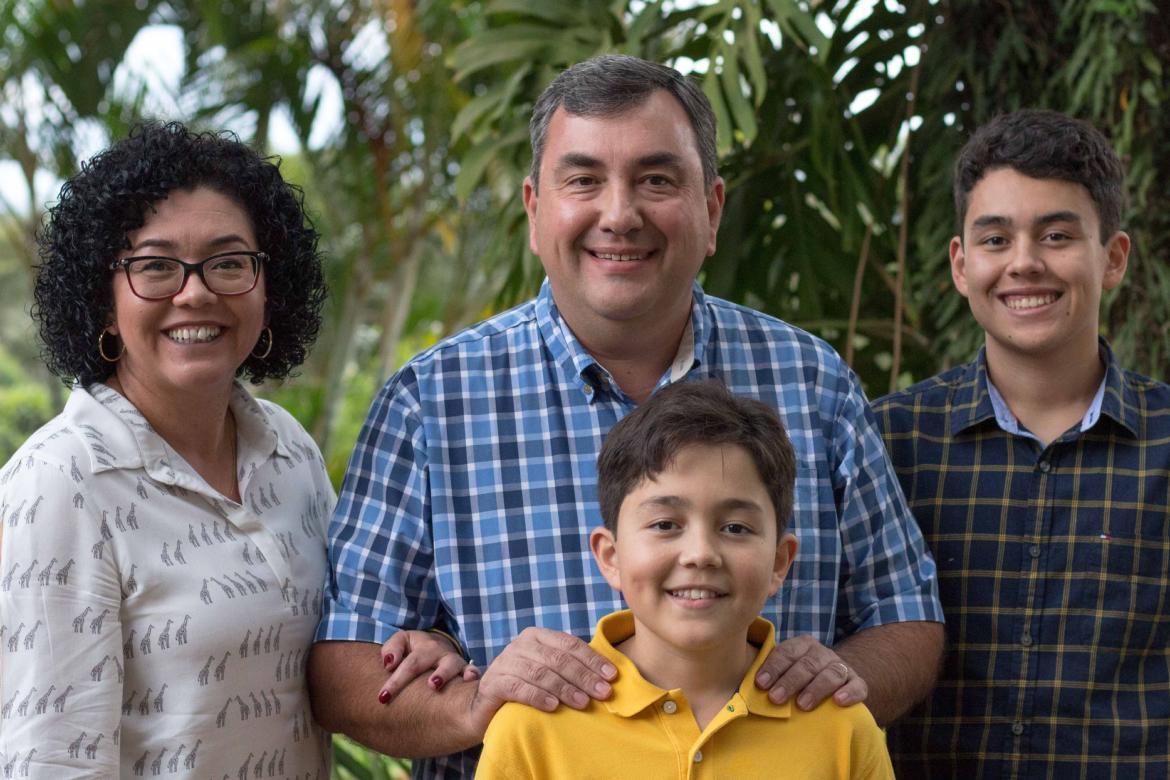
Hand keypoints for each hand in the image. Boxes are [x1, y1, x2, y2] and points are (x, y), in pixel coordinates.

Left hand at [378, 630, 479, 703]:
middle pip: (423, 661)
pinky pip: (472, 671)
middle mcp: (438, 651)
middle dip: (410, 675)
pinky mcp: (465, 670)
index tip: (382, 697)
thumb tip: (389, 664)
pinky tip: (468, 681)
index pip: (406, 662)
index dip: (395, 680)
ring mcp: (453, 660)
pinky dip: (472, 674)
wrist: (440, 647)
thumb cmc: (415, 650)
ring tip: (434, 685)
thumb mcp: (402, 642)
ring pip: (450, 663)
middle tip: (400, 690)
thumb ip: (391, 650)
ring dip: (443, 673)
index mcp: (421, 644)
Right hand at [466, 627, 617, 735]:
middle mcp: (520, 645)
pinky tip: (553, 706)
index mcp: (538, 636)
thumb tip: (608, 677)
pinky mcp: (493, 683)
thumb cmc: (525, 686)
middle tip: (603, 692)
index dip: (592, 659)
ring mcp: (505, 663)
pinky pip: (518, 688)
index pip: (570, 644)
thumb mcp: (548, 671)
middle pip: (558, 659)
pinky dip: (537, 696)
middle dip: (584, 676)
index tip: (612, 675)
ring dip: (565, 688)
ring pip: (540, 673)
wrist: (486, 704)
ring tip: (583, 702)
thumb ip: (570, 668)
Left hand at [754, 635, 867, 709]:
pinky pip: (857, 686)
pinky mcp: (858, 683)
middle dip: (790, 681)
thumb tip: (744, 689)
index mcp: (802, 645)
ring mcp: (841, 667)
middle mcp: (822, 653)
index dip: (773, 667)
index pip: (786, 652)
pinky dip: (849, 692)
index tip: (761, 684)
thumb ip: (770, 676)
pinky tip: (839, 701)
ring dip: (816, 688)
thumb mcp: (785, 672)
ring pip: (831, 673)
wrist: (834, 681)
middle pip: (807, 664)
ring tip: (802, 705)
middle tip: (776, 698)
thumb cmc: (800, 679)